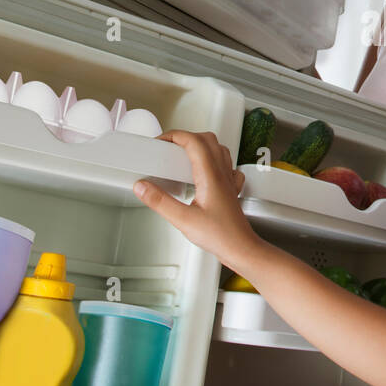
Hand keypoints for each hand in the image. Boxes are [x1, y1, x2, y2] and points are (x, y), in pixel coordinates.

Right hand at [133, 130, 262, 268]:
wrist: (242, 249)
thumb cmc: (221, 236)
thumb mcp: (183, 220)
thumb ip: (160, 202)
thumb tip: (143, 187)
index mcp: (211, 176)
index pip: (194, 142)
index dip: (175, 136)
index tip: (160, 142)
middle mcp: (222, 174)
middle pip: (207, 140)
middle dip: (185, 137)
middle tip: (168, 146)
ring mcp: (229, 181)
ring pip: (219, 150)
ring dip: (201, 145)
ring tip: (183, 155)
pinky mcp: (231, 190)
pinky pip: (226, 166)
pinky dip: (215, 160)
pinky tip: (206, 171)